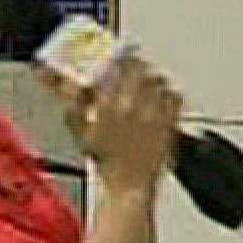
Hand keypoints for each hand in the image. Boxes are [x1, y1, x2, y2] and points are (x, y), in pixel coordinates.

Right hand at [36, 56, 181, 194]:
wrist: (130, 186)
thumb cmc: (107, 164)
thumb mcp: (81, 131)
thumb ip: (73, 102)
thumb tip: (67, 82)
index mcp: (108, 104)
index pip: (113, 65)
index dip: (115, 57)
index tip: (114, 55)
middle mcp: (133, 105)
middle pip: (139, 68)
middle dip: (134, 64)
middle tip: (132, 65)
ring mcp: (155, 113)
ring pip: (157, 79)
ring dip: (151, 77)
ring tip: (147, 80)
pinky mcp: (171, 122)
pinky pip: (174, 96)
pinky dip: (169, 92)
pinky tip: (163, 97)